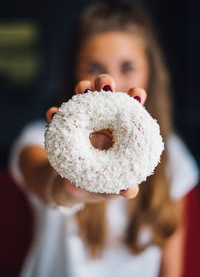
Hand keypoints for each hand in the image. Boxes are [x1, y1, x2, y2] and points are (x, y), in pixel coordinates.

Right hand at [46, 74, 145, 204]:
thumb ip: (118, 188)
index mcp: (118, 134)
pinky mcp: (63, 129)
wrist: (71, 187)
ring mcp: (82, 124)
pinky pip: (59, 118)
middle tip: (105, 85)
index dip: (134, 99)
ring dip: (82, 89)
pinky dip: (56, 114)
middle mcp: (101, 124)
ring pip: (82, 99)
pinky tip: (53, 114)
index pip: (128, 111)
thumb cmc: (96, 184)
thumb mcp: (107, 186)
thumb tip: (130, 191)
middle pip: (104, 97)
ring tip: (82, 90)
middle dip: (105, 85)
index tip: (137, 94)